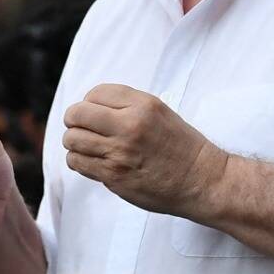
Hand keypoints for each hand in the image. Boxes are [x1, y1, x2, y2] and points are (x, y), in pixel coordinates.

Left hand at [62, 83, 225, 217]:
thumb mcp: (159, 112)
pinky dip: (78, 161)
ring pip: (72, 139)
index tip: (94, 113)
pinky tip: (91, 161)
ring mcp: (120, 152)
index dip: (89, 103)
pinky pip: (77, 162)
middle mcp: (130, 125)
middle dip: (74, 120)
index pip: (95, 93)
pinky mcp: (114, 175)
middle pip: (77, 114)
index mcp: (143, 105)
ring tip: (88, 147)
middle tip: (81, 128)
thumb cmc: (181, 146)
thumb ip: (127, 105)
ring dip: (75, 143)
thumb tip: (89, 106)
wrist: (201, 180)